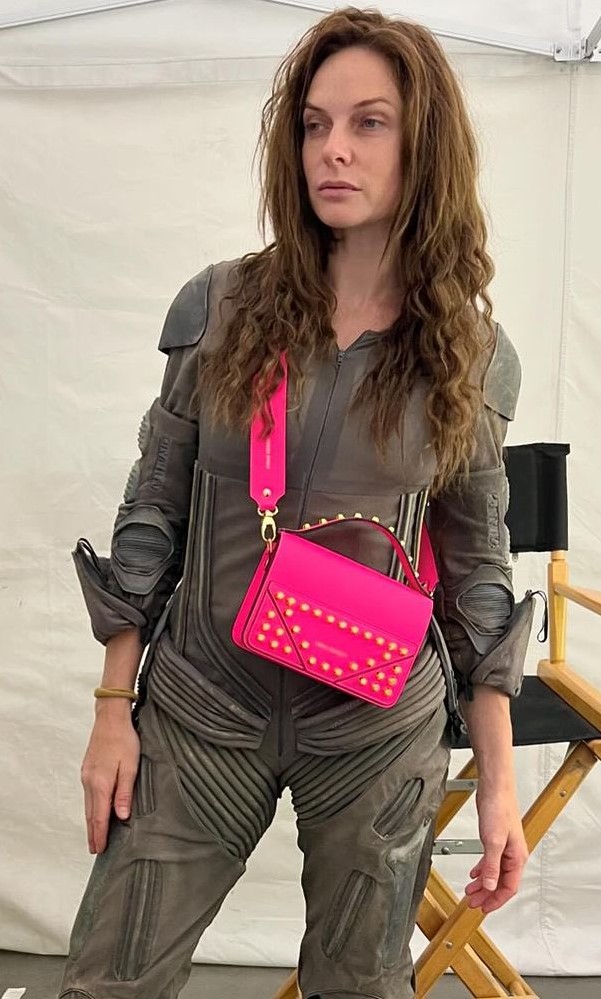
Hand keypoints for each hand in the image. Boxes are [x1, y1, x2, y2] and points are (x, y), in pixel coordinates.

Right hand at [80, 705, 139, 853]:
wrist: (110, 718)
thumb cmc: (124, 739)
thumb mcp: (129, 766)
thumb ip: (124, 793)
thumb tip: (122, 817)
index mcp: (100, 784)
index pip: (99, 817)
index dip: (100, 835)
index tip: (99, 850)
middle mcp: (89, 782)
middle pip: (90, 814)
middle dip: (93, 833)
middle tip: (94, 850)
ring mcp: (86, 775)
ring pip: (88, 805)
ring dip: (91, 821)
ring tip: (94, 835)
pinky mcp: (87, 769)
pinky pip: (88, 794)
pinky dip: (91, 807)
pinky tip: (95, 811)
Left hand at [465, 787, 528, 913]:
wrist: (495, 789)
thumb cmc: (499, 809)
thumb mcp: (493, 841)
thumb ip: (491, 866)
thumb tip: (490, 886)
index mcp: (517, 857)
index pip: (509, 887)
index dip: (496, 901)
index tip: (483, 909)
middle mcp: (513, 855)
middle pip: (501, 883)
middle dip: (487, 895)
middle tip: (473, 904)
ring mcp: (504, 848)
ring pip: (495, 873)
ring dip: (483, 884)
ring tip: (470, 892)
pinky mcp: (495, 840)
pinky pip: (490, 862)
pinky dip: (482, 870)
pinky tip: (474, 874)